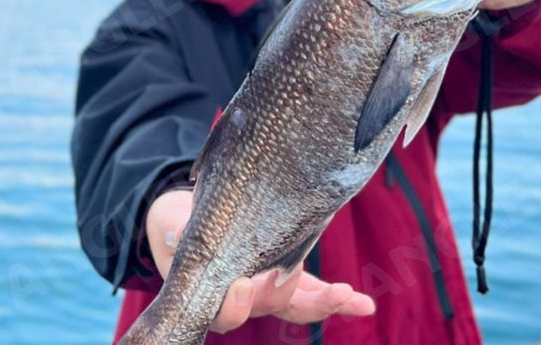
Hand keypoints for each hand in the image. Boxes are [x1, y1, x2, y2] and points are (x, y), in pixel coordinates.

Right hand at [145, 189, 375, 333]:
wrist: (192, 226)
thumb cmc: (181, 228)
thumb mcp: (175, 226)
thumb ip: (178, 232)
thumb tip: (179, 232)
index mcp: (214, 295)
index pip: (226, 314)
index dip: (235, 305)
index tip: (242, 283)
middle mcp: (247, 301)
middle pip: (268, 308)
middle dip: (284, 294)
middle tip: (292, 273)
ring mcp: (273, 293)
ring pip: (300, 307)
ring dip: (326, 303)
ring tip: (349, 295)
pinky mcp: (293, 281)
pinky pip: (319, 295)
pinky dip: (344, 302)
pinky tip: (366, 306)